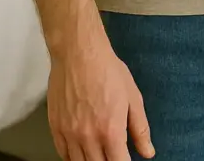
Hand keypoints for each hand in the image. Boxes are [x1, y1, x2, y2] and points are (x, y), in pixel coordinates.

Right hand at [47, 34, 153, 160]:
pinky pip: (63, 155)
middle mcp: (88, 138)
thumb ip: (140, 128)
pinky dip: (74, 157)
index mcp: (110, 131)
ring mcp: (69, 135)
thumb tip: (148, 152)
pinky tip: (82, 150)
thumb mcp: (132, 97)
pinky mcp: (55, 129)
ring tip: (99, 153)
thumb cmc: (108, 71)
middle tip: (113, 153)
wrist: (79, 54)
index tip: (125, 159)